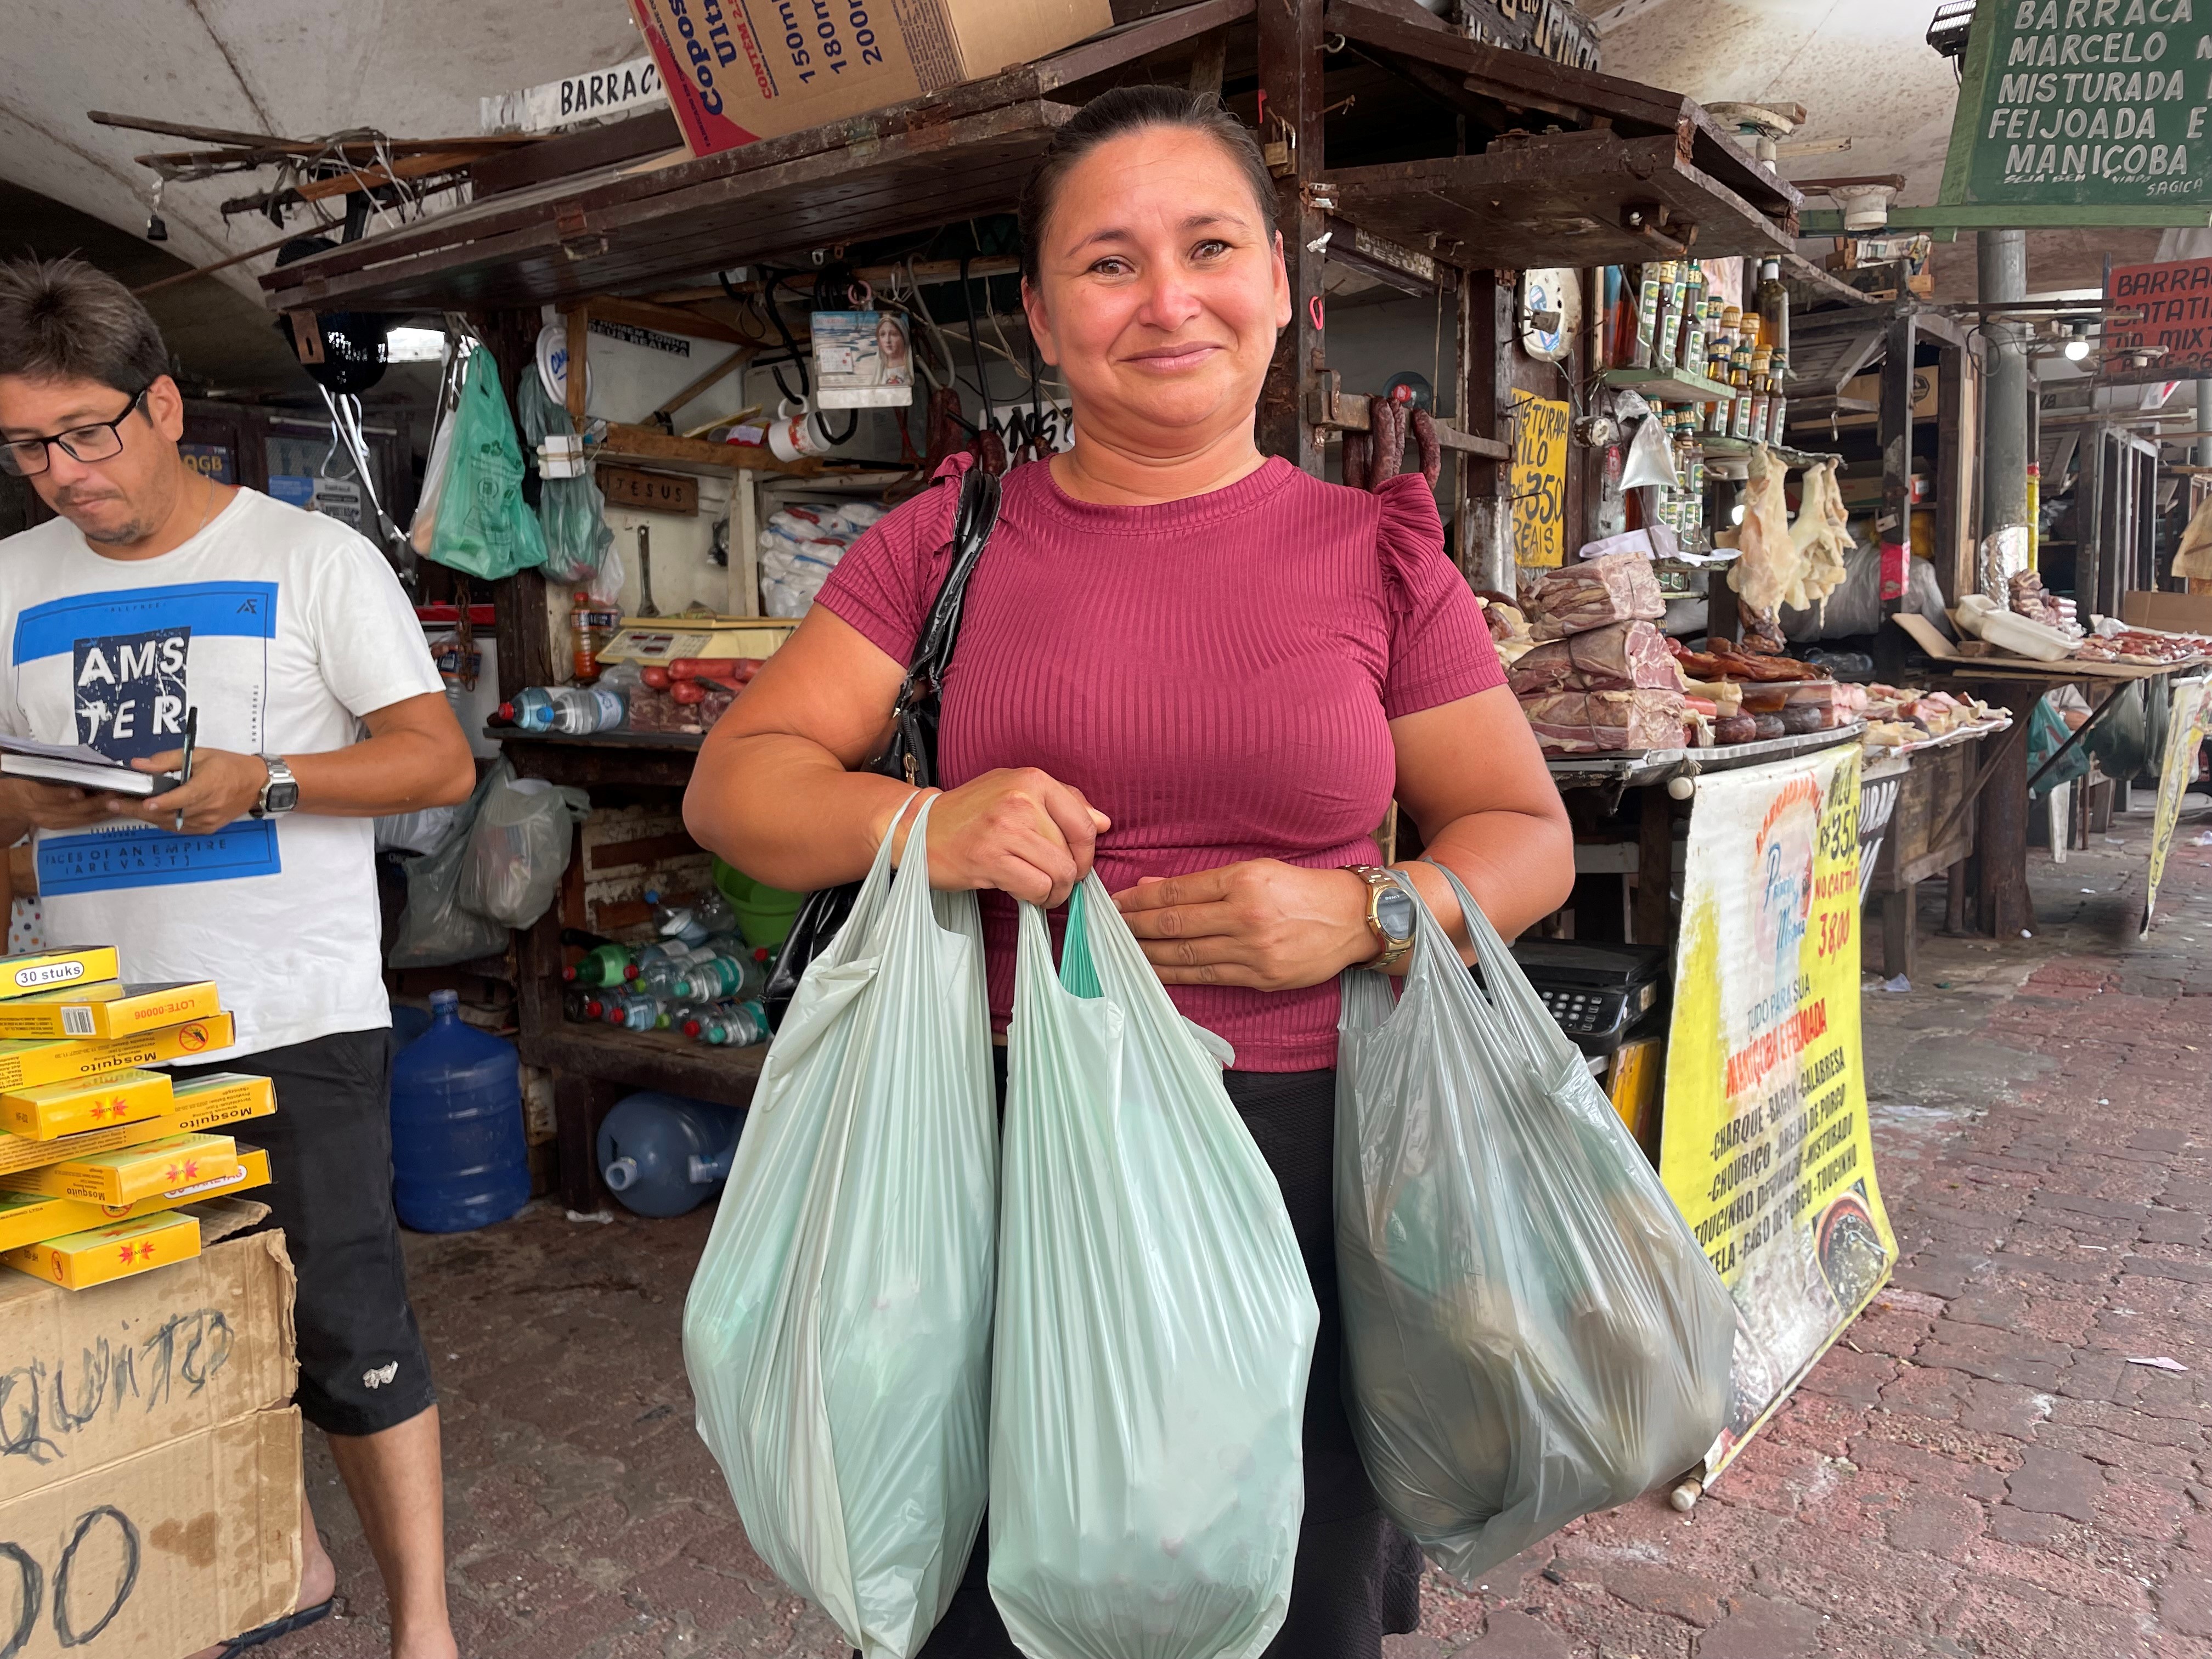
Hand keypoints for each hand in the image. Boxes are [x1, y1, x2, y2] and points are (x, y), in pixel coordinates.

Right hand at [0, 777, 121, 832]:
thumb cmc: (25, 777)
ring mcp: (50, 820)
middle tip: (116, 792)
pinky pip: (82, 822)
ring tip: (121, 800)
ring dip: (102, 809)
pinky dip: (99, 816)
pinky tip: (114, 809)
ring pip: (79, 817)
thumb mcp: (31, 769)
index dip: (64, 794)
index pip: (46, 795)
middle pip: (70, 808)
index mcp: (30, 791)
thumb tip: (79, 761)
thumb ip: (52, 768)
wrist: (13, 799)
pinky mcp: (58, 826)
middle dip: (95, 801)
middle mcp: (39, 810)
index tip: (81, 791)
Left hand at [105, 748, 267, 835]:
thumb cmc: (229, 766)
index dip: (161, 802)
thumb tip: (139, 764)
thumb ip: (167, 760)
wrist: (256, 785)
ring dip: (146, 816)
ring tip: (124, 807)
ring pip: (169, 823)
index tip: (143, 802)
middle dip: (138, 810)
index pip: (181, 798)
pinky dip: (162, 820)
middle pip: (168, 813)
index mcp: (208, 786)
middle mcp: (207, 808)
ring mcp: (206, 821)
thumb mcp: (199, 754)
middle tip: (113, 804)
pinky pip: (177, 827)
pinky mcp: (206, 828)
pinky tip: (149, 813)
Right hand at [887, 768, 1108, 906]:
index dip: (1087, 851)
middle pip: (1073, 853)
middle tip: (1051, 880)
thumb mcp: (1015, 792)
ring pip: (1060, 873)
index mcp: (1032, 779)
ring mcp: (1004, 829)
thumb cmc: (971, 812)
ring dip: (1055, 891)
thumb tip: (1103, 822)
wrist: (917, 827)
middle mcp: (1021, 799)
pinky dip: (1037, 899)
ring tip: (1040, 890)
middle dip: (1069, 876)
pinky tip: (1024, 894)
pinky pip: (1036, 888)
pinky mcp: (989, 858)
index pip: (1084, 822)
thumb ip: (1062, 803)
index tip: (1076, 862)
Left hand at [1114, 860, 1375, 990]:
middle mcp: (1245, 915)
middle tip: (1107, 929)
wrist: (1351, 919)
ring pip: (1186, 954)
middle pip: (1175, 924)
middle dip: (1135, 927)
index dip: (1140, 900)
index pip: (1177, 892)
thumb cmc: (1301, 889)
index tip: (1116, 903)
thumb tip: (1150, 888)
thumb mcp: (1256, 870)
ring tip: (1120, 952)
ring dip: (1148, 954)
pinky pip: (1207, 977)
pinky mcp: (1261, 977)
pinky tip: (1153, 971)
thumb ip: (1203, 882)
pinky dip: (1175, 975)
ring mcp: (1253, 950)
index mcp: (1243, 880)